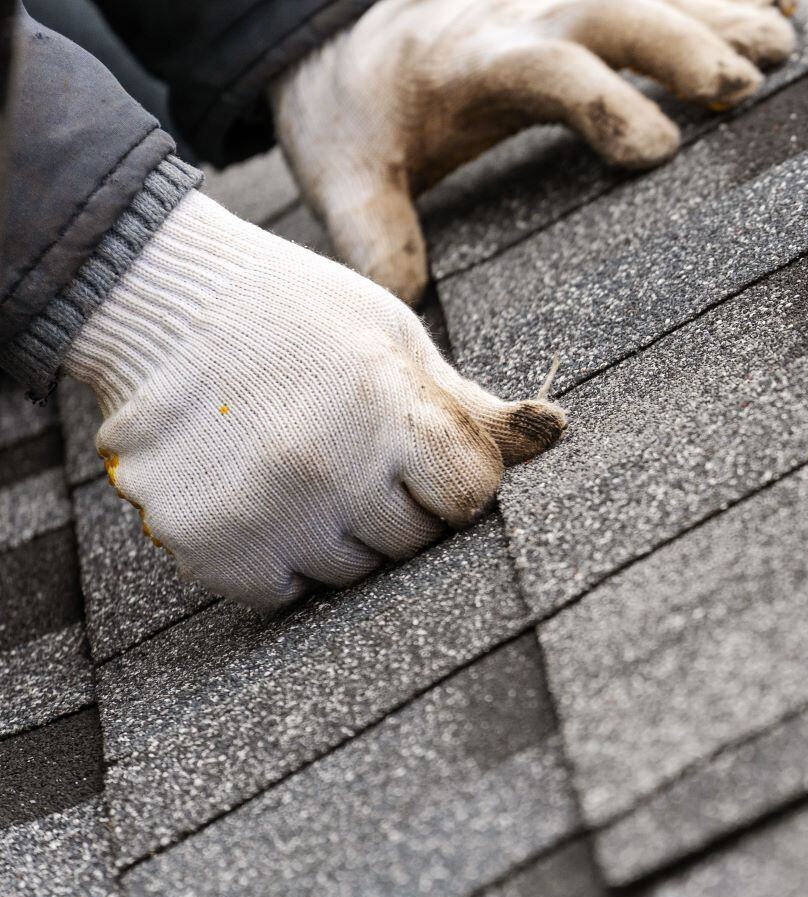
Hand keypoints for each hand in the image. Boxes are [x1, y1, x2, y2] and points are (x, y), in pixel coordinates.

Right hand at [63, 191, 564, 610]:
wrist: (158, 304)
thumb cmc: (298, 318)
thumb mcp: (396, 341)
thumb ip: (472, 407)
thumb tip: (560, 431)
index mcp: (387, 409)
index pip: (472, 495)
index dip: (456, 475)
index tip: (423, 449)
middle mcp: (327, 468)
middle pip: (415, 540)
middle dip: (399, 504)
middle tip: (349, 447)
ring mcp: (264, 515)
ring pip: (352, 573)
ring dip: (338, 534)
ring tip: (299, 462)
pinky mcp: (209, 548)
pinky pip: (283, 593)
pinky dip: (277, 558)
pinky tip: (259, 494)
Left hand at [270, 0, 800, 301]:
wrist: (354, 35)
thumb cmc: (362, 113)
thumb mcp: (341, 172)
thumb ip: (371, 230)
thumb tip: (399, 302)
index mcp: (475, 63)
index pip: (548, 69)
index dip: (602, 100)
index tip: (657, 150)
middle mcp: (530, 23)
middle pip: (616, 11)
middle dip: (683, 43)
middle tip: (747, 86)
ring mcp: (567, 13)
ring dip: (721, 17)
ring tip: (785, 48)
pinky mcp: (593, 16)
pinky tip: (783, 7)